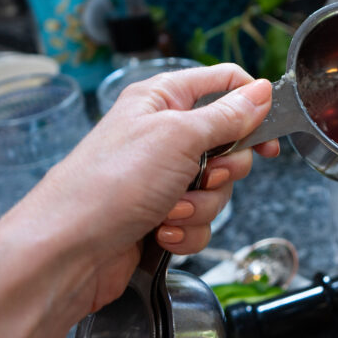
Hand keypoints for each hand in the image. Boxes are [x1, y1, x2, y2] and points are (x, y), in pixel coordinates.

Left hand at [18, 63, 280, 314]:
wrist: (68, 252)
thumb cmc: (109, 184)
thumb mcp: (178, 137)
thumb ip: (227, 116)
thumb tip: (262, 92)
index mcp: (162, 100)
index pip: (223, 85)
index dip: (252, 107)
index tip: (269, 137)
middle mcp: (163, 135)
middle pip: (229, 144)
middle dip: (224, 170)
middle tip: (203, 176)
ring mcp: (162, 178)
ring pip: (217, 188)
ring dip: (201, 205)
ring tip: (169, 212)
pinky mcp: (162, 215)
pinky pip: (200, 221)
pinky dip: (187, 230)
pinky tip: (161, 233)